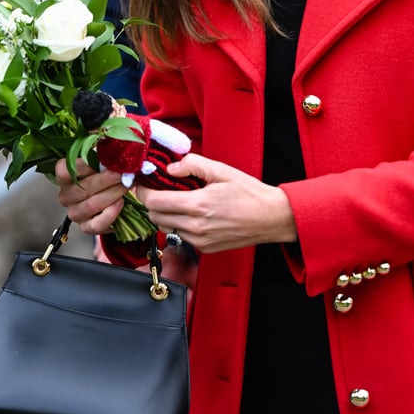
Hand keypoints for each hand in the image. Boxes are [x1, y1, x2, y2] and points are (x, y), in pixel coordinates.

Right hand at [55, 157, 127, 234]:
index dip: (83, 165)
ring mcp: (75, 213)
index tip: (103, 161)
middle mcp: (66, 196)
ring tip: (125, 186)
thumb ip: (103, 151)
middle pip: (81, 189)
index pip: (64, 170)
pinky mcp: (86, 227)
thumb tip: (108, 143)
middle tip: (122, 174)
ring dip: (111, 194)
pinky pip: (96, 225)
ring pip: (90, 206)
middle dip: (105, 180)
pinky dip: (110, 214)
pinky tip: (120, 203)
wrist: (117, 193)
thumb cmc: (108, 172)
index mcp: (65, 177)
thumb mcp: (104, 158)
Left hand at [135, 153, 296, 253]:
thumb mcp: (222, 170)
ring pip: (166, 228)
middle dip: (152, 202)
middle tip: (159, 189)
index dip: (144, 191)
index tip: (143, 184)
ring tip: (178, 201)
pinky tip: (194, 214)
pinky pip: (181, 236)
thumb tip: (171, 168)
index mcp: (197, 205)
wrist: (271, 218)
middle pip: (155, 217)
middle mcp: (195, 227)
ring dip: (165, 215)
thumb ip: (193, 165)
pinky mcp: (205, 249)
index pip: (155, 202)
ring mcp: (200, 241)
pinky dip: (180, 225)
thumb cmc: (249, 193)